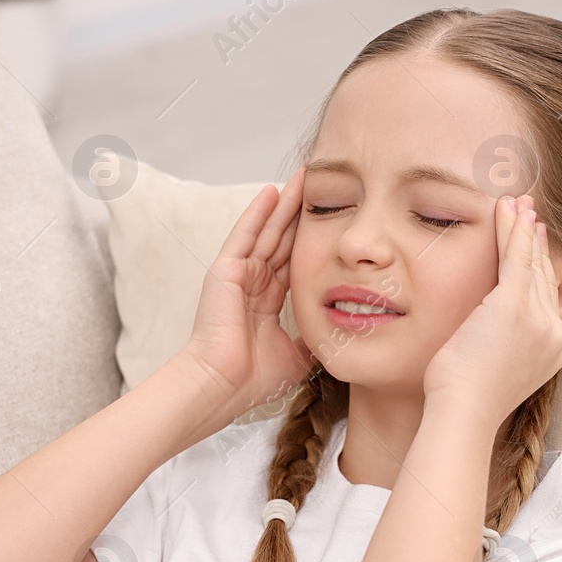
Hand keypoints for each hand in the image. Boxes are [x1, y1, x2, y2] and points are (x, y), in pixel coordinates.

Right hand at [180, 164, 315, 416]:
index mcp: (267, 301)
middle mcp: (253, 283)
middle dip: (300, 212)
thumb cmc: (253, 379)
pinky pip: (246, 235)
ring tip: (303, 176)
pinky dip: (259, 212)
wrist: (223, 385)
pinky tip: (273, 191)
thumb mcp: (297, 355)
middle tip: (320, 183)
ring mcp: (238, 275)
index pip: (294, 261)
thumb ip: (314, 338)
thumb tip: (338, 334)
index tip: (332, 218)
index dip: (311, 239)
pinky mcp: (226, 270)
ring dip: (285, 203)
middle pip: (282, 239)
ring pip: (267, 231)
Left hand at [422, 194, 561, 425]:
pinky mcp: (514, 307)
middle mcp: (554, 333)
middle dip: (534, 240)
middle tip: (530, 211)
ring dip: (522, 227)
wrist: (462, 412)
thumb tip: (485, 332)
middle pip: (542, 275)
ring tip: (518, 202)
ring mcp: (538, 319)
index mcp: (552, 349)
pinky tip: (512, 210)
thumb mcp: (493, 368)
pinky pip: (517, 258)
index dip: (539, 265)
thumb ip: (501, 344)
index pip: (545, 297)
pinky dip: (514, 231)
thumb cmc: (463, 399)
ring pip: (530, 262)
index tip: (534, 241)